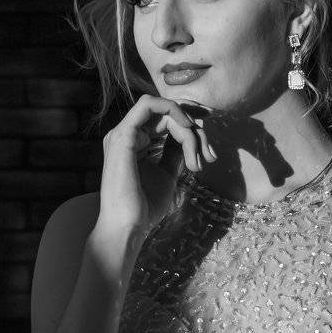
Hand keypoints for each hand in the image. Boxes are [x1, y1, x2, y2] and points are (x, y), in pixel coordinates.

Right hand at [97, 94, 209, 238]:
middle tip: (209, 155)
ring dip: (187, 125)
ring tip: (197, 156)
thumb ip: (174, 153)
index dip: (191, 126)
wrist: (128, 226)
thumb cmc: (145, 207)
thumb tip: (189, 138)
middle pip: (167, 113)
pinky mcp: (123, 135)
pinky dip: (173, 112)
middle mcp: (126, 134)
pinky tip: (187, 130)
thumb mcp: (167, 174)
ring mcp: (122, 132)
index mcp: (133, 142)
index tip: (209, 150)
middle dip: (195, 129)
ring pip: (162, 109)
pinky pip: (150, 105)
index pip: (165, 121)